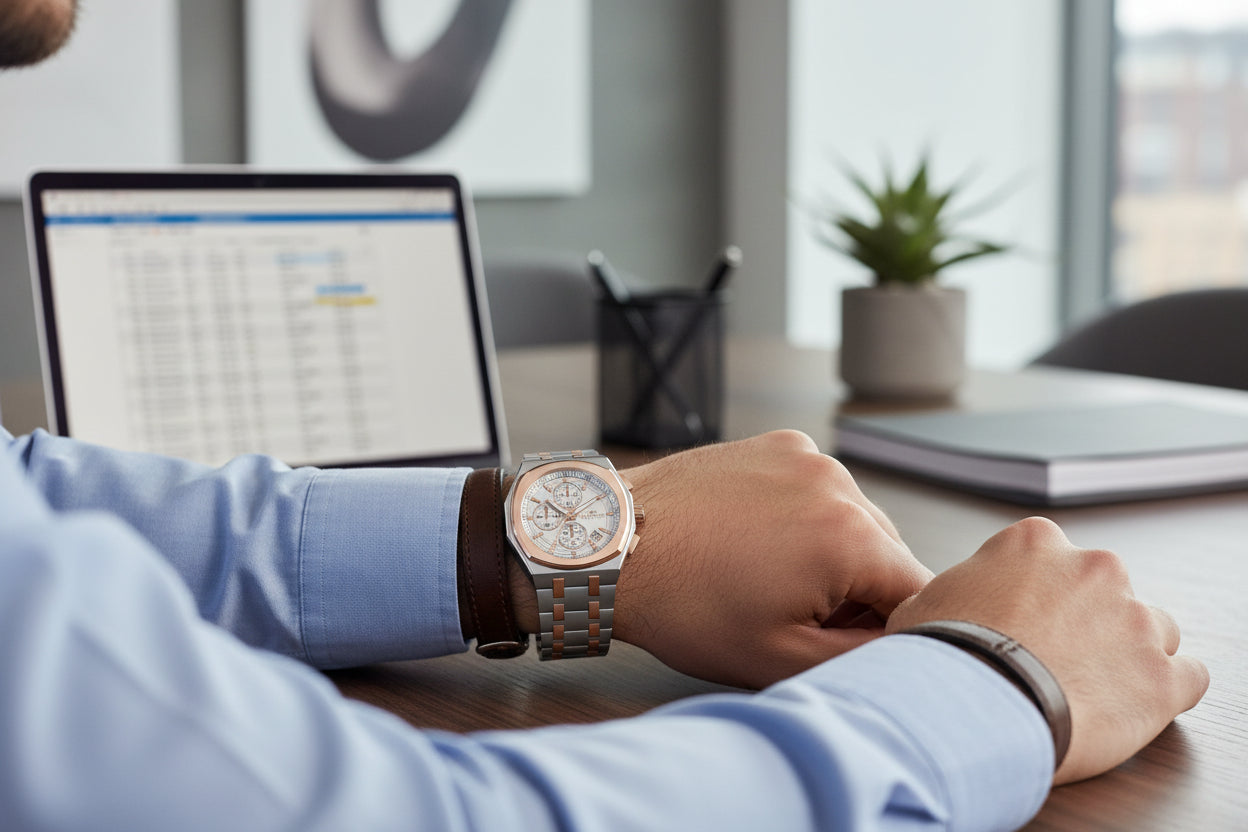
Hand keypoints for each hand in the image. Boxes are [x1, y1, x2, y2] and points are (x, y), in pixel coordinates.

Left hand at [610, 430, 930, 687]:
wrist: (611, 548)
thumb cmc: (683, 605)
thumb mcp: (778, 657)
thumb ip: (860, 656)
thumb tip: (903, 646)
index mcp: (850, 538)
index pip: (916, 593)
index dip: (890, 630)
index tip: (846, 643)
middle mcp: (838, 483)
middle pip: (888, 553)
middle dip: (860, 591)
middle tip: (798, 616)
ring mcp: (807, 456)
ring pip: (855, 519)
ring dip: (833, 552)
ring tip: (769, 577)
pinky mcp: (778, 444)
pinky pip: (818, 489)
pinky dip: (804, 517)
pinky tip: (757, 541)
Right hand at [885, 516, 1209, 783]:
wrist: (968, 712)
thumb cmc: (941, 660)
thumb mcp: (925, 603)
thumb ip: (959, 591)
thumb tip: (951, 604)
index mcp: (1034, 543)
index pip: (1052, 558)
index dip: (1037, 594)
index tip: (1025, 621)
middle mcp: (1094, 569)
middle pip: (1107, 590)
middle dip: (1088, 621)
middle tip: (1053, 659)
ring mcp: (1135, 621)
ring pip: (1153, 630)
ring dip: (1129, 655)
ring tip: (1090, 690)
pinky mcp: (1162, 678)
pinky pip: (1188, 677)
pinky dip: (1166, 692)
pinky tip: (1131, 707)